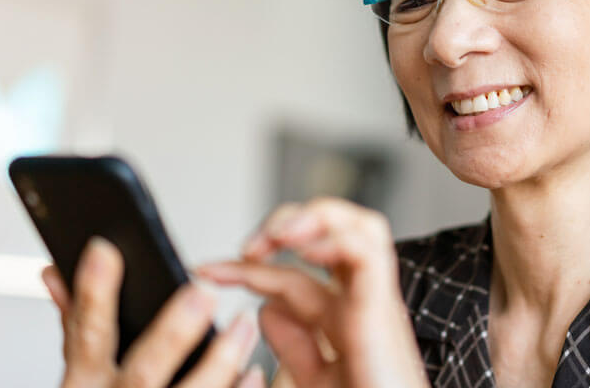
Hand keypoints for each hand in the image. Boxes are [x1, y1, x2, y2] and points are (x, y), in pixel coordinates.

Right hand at [41, 237, 265, 387]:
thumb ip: (77, 330)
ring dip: (219, 362)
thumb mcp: (80, 382)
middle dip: (171, 333)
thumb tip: (57, 274)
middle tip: (202, 293)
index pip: (85, 337)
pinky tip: (254, 375)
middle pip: (142, 372)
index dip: (92, 295)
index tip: (105, 250)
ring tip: (244, 325)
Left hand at [196, 198, 428, 387]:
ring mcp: (375, 304)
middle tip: (247, 246)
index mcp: (344, 320)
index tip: (206, 272)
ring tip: (277, 235)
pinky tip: (304, 250)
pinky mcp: (382, 311)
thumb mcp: (315, 381)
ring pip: (360, 227)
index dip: (246, 268)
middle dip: (286, 223)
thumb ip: (295, 346)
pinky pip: (368, 253)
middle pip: (336, 232)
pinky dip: (335, 239)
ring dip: (314, 218)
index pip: (293, 274)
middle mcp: (362, 304)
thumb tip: (265, 308)